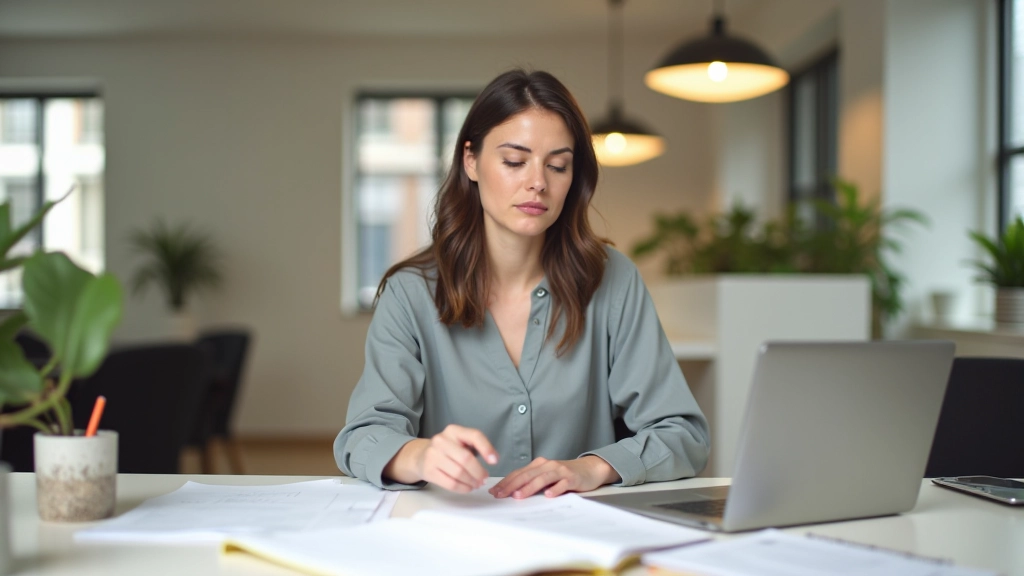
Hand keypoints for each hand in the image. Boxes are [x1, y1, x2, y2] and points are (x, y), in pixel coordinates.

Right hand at [383, 424, 497, 492]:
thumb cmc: (448, 450)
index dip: (486, 448)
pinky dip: (463, 488)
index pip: (474, 435)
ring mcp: (433, 455)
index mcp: (453, 430)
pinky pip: (451, 483)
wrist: (420, 456)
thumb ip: (475, 447)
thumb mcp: (459, 442)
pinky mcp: (428, 471)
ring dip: (472, 482)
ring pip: (459, 473)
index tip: (495, 461)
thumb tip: (492, 460)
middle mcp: (441, 440)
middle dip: (479, 472)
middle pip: (466, 459)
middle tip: (484, 479)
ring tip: (477, 484)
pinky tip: (468, 488)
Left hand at [489, 455, 619, 498]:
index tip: (494, 491)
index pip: (518, 473)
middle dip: (512, 485)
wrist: (589, 469)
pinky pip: (562, 484)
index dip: (505, 482)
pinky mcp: (572, 478)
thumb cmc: (565, 474)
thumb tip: (512, 492)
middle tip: (500, 495)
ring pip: (542, 478)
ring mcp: (560, 471)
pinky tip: (548, 495)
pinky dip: (555, 489)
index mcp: (539, 465)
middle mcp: (547, 465)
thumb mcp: (546, 476)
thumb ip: (532, 481)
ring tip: (519, 496)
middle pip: (527, 475)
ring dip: (529, 487)